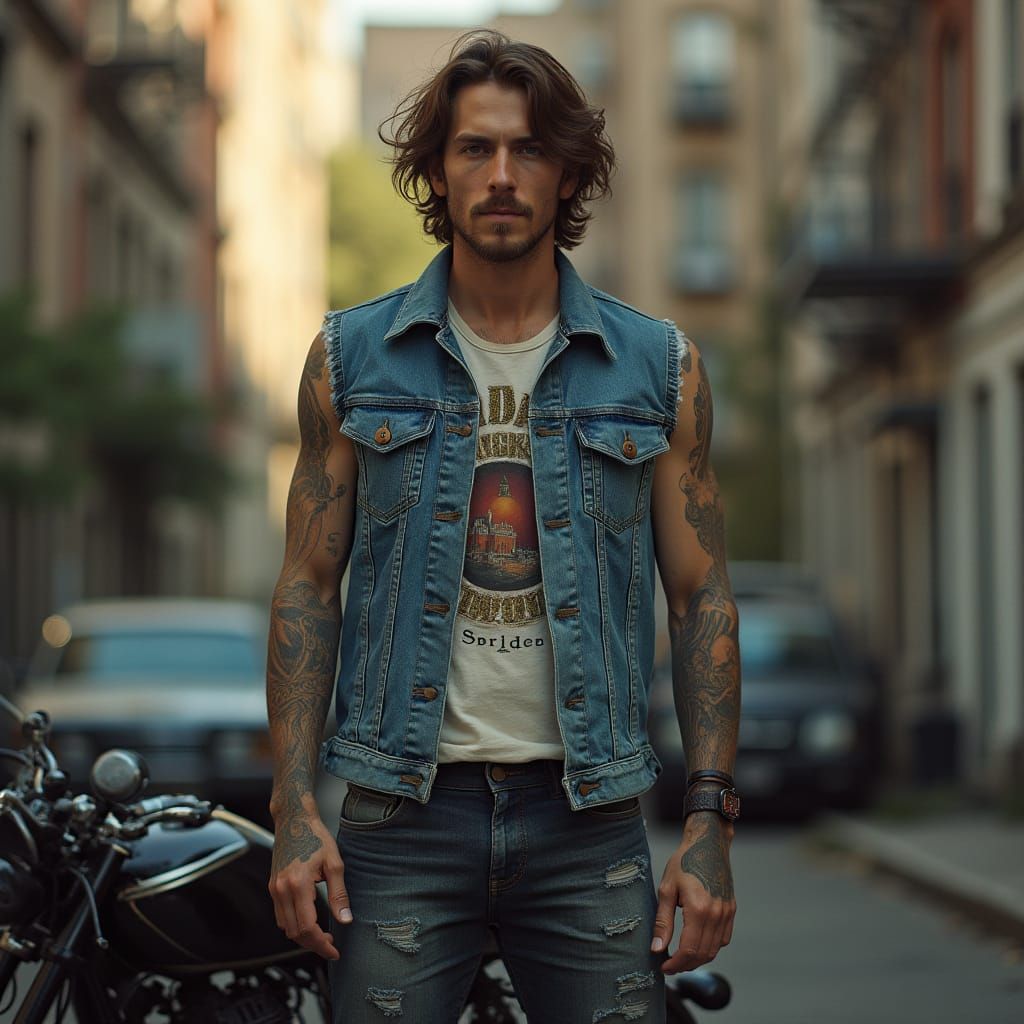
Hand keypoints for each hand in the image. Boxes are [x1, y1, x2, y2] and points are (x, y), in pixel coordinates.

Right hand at [269, 810, 350, 959]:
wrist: (294, 819)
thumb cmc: (315, 836)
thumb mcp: (334, 863)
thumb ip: (339, 894)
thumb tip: (345, 920)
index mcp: (298, 884)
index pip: (307, 928)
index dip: (321, 944)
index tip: (334, 950)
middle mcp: (281, 890)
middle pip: (294, 933)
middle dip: (313, 944)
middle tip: (331, 945)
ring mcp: (274, 889)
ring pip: (285, 927)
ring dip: (303, 936)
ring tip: (323, 935)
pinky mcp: (272, 887)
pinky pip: (280, 915)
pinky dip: (293, 925)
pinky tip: (309, 921)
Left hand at [651, 812, 735, 973]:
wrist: (707, 843)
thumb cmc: (683, 862)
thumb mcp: (666, 889)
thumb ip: (663, 922)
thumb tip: (657, 949)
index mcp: (698, 909)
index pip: (689, 949)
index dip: (676, 963)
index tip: (664, 966)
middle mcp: (716, 914)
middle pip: (703, 953)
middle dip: (685, 964)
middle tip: (670, 964)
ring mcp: (727, 913)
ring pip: (714, 949)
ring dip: (698, 958)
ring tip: (681, 957)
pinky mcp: (731, 910)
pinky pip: (723, 938)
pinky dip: (711, 947)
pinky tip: (697, 943)